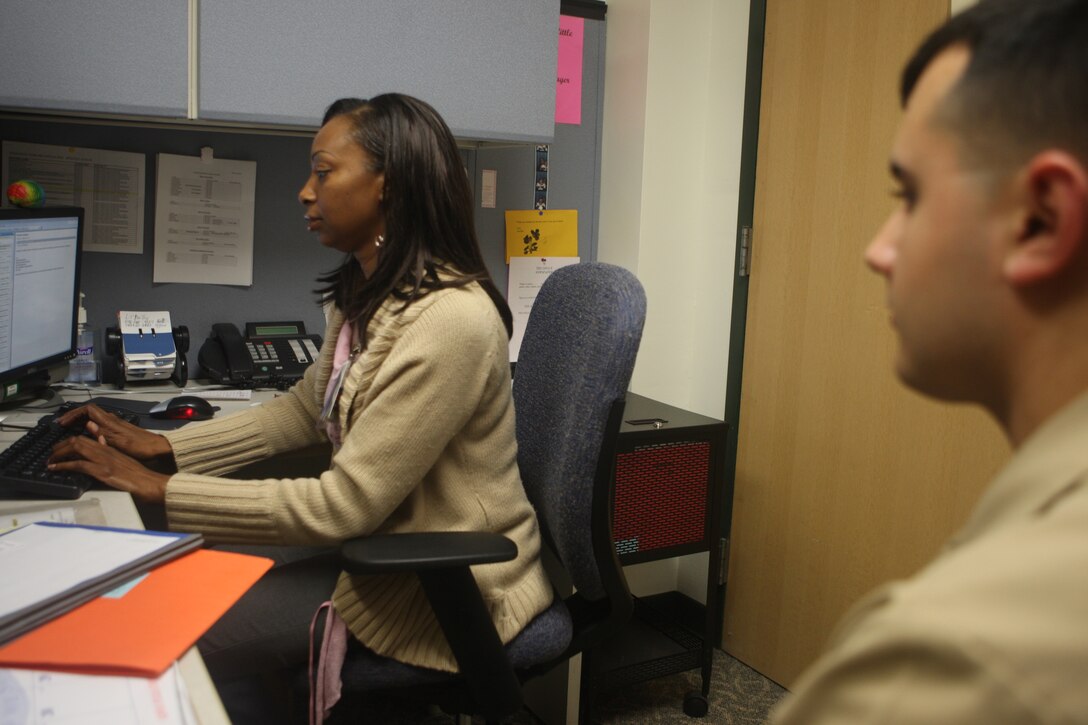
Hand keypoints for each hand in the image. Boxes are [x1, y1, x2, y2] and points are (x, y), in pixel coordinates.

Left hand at [48, 435, 169, 502]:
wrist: (149, 483)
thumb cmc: (139, 476)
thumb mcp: (122, 462)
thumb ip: (109, 456)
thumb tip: (97, 454)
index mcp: (109, 448)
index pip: (85, 438)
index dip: (69, 441)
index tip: (61, 449)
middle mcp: (105, 450)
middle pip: (77, 440)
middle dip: (60, 446)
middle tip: (51, 454)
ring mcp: (103, 460)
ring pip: (75, 448)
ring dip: (59, 453)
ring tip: (50, 461)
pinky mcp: (102, 471)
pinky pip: (78, 464)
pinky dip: (63, 465)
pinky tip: (55, 469)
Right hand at [56, 404, 173, 461]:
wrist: (156, 448)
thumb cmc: (139, 446)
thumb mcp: (119, 442)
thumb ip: (102, 433)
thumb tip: (87, 424)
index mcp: (109, 422)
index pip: (88, 409)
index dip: (73, 414)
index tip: (63, 422)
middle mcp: (111, 419)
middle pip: (88, 411)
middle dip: (73, 416)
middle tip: (61, 425)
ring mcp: (115, 424)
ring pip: (93, 417)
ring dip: (80, 420)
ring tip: (68, 429)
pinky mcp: (118, 429)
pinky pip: (98, 423)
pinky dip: (88, 425)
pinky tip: (85, 433)